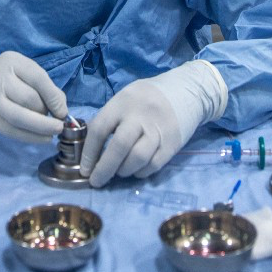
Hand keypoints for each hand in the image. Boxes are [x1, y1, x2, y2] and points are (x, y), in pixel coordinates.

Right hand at [0, 52, 67, 142]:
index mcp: (11, 61)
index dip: (54, 96)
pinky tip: (43, 139)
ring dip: (42, 127)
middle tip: (54, 118)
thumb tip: (61, 108)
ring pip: (22, 117)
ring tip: (54, 131)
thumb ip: (40, 85)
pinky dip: (32, 137)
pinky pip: (14, 131)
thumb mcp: (19, 71)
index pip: (38, 78)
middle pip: (30, 99)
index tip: (63, 110)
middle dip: (46, 112)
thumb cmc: (1, 78)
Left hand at [80, 60, 227, 187]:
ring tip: (119, 171)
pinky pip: (154, 164)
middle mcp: (141, 115)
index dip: (89, 152)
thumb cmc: (148, 96)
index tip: (85, 168)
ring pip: (138, 158)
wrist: (186, 90)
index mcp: (123, 102)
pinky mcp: (173, 142)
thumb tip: (89, 146)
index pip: (100, 128)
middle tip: (96, 181)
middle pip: (119, 146)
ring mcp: (159, 129)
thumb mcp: (126, 97)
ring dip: (124, 171)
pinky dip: (141, 172)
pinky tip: (136, 170)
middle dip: (104, 168)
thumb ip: (109, 118)